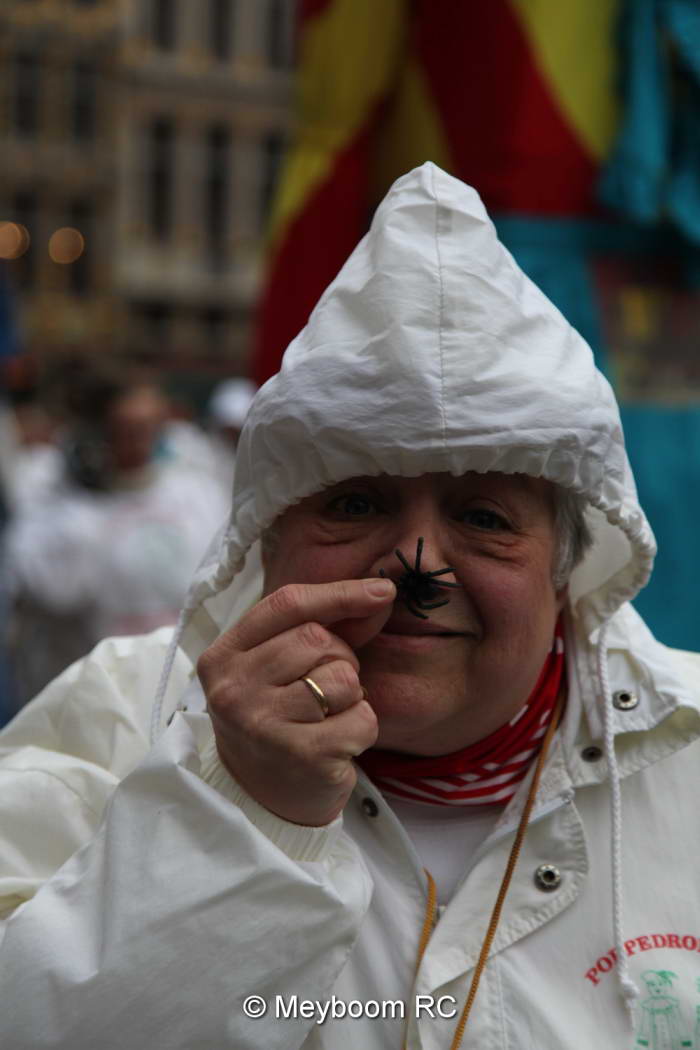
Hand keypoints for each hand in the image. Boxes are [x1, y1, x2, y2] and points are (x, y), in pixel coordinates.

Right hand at [197, 578, 394, 825]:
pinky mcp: (300, 755)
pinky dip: (362, 729)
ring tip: (326, 719)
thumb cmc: (277, 721)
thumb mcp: (279, 668)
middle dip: (340, 659)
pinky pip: (362, 717)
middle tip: (324, 693)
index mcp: (223, 656)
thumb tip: (380, 593)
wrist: (260, 801)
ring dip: (351, 697)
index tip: (382, 589)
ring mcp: (262, 723)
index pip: (286, 604)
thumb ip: (323, 627)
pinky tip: (337, 746)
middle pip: (318, 639)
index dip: (338, 593)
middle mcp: (233, 688)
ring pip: (343, 677)